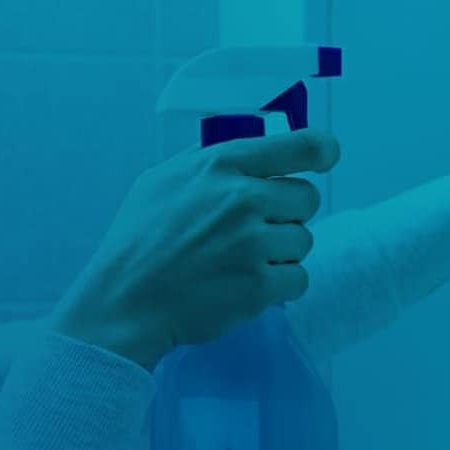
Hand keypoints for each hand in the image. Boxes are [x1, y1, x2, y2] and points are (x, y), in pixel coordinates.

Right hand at [49, 129, 340, 369]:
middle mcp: (242, 199)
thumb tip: (260, 152)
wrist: (122, 302)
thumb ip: (213, 163)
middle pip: (308, 198)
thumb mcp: (163, 181)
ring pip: (304, 241)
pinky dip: (279, 286)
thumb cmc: (139, 241)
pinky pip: (299, 279)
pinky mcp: (259, 285)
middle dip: (288, 213)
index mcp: (221, 165)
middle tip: (254, 230)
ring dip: (281, 253)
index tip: (327, 156)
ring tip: (239, 261)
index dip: (321, 150)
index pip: (300, 146)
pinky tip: (245, 285)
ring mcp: (252, 243)